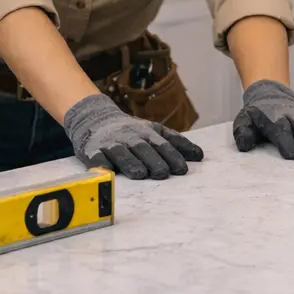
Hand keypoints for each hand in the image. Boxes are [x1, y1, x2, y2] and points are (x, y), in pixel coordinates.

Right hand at [63, 93, 203, 180]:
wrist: (96, 119)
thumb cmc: (131, 131)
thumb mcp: (155, 132)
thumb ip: (176, 143)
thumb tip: (200, 156)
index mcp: (147, 133)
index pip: (162, 144)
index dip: (172, 156)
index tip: (182, 169)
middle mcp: (130, 137)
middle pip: (143, 148)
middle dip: (154, 160)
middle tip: (163, 173)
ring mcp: (111, 144)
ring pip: (122, 152)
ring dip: (131, 163)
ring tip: (140, 174)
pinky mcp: (93, 151)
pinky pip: (97, 157)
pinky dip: (101, 164)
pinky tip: (107, 170)